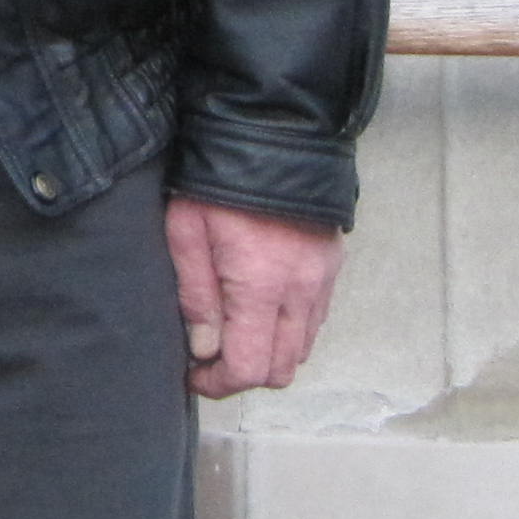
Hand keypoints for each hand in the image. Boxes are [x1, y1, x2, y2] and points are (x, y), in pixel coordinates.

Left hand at [163, 195, 344, 398]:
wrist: (274, 134)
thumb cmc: (218, 182)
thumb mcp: (186, 232)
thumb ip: (196, 296)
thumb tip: (204, 349)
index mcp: (260, 288)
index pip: (249, 368)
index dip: (219, 384)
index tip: (195, 375)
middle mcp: (300, 293)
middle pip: (281, 369)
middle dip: (245, 374)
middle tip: (212, 357)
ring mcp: (322, 281)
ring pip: (302, 349)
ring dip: (270, 354)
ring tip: (236, 332)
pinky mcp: (332, 267)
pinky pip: (315, 321)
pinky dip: (290, 331)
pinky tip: (262, 309)